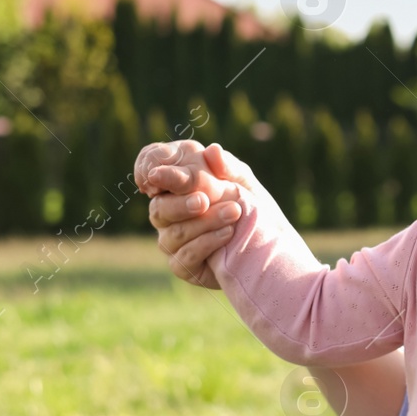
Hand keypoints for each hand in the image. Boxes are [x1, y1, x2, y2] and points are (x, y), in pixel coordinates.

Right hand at [140, 142, 256, 288]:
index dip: (149, 167)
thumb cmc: (249, 203)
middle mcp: (165, 210)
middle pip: (159, 207)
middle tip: (205, 200)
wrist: (267, 240)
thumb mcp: (244, 181)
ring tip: (233, 213)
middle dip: (181, 203)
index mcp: (175, 180)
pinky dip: (208, 242)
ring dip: (205, 222)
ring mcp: (170, 239)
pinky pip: (186, 256)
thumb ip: (228, 166)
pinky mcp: (181, 265)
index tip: (158, 174)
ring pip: (175, 232)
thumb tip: (212, 150)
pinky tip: (228, 233)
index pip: (149, 166)